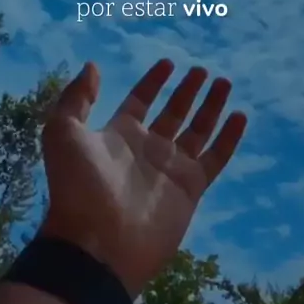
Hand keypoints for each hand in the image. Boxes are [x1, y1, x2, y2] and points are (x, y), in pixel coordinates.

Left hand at [40, 59, 246, 298]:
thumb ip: (77, 97)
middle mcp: (148, 148)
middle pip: (173, 112)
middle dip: (187, 91)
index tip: (168, 62)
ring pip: (198, 130)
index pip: (140, 101)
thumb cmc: (79, 185)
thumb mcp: (63, 132)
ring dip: (211, 106)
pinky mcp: (191, 187)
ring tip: (224, 83)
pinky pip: (216, 157)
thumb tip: (92, 66)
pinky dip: (229, 137)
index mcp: (119, 135)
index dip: (153, 82)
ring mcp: (171, 168)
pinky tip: (240, 116)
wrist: (97, 241)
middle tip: (202, 70)